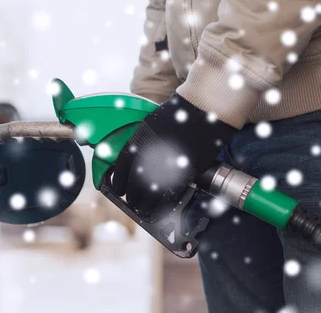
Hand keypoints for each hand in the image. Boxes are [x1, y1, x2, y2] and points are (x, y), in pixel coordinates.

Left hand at [111, 93, 236, 221]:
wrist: (201, 111)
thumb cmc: (176, 115)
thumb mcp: (150, 126)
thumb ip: (140, 144)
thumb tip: (135, 162)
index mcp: (136, 145)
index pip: (121, 172)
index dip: (119, 183)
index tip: (120, 189)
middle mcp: (147, 159)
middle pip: (133, 188)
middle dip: (132, 198)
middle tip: (132, 202)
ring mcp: (165, 169)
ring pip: (149, 197)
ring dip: (145, 206)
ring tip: (145, 209)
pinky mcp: (183, 176)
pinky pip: (169, 196)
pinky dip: (163, 203)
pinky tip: (162, 205)